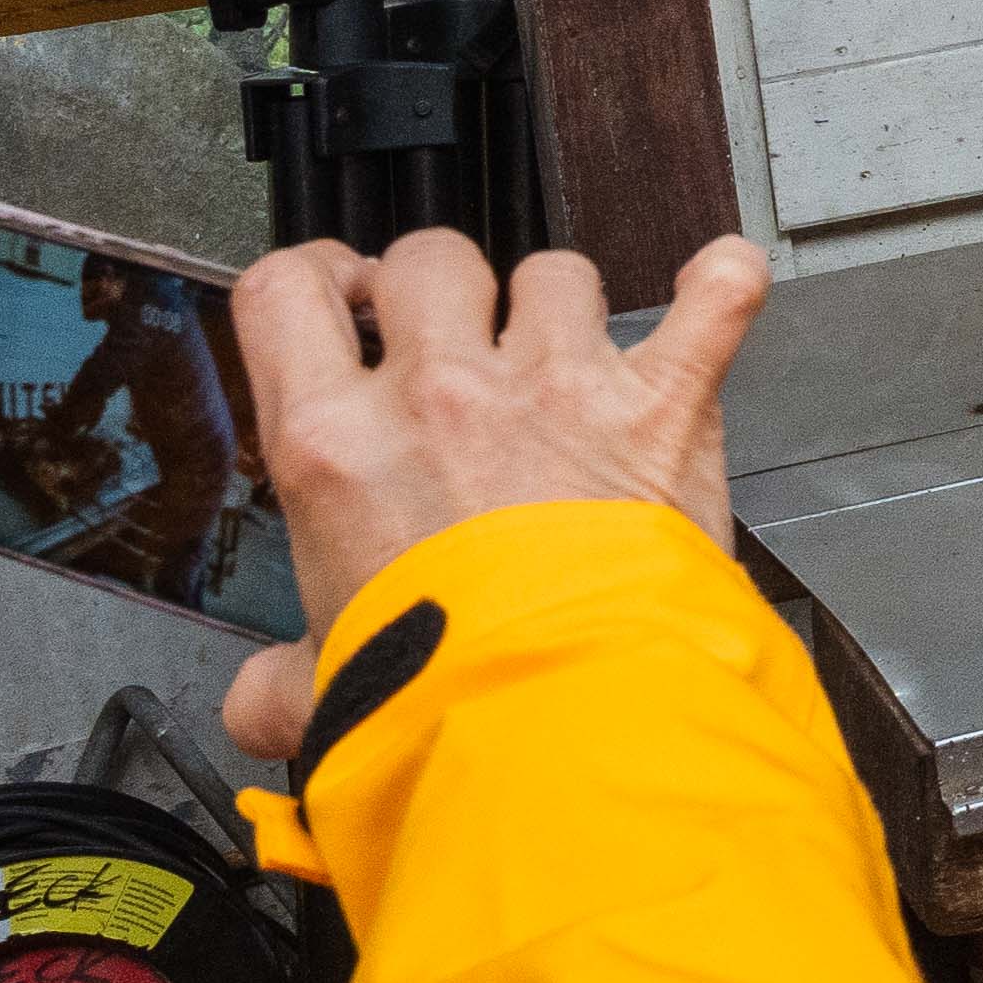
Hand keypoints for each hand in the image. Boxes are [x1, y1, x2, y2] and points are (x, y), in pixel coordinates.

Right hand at [219, 230, 771, 760]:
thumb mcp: (326, 693)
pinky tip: (719, 283)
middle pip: (429, 260)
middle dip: (443, 289)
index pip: (285, 293)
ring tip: (568, 359)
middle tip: (459, 337)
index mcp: (338, 445)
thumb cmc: (450, 702)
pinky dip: (723, 285)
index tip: (341, 297)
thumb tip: (260, 705)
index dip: (314, 278)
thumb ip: (280, 686)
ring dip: (563, 307)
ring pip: (555, 273)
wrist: (565, 722)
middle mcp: (443, 394)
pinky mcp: (661, 408)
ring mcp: (559, 389)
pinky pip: (712, 301)